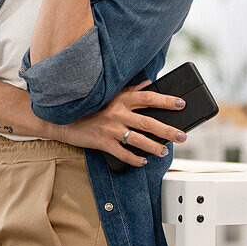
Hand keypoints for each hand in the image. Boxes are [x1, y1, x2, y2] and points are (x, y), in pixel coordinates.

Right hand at [52, 81, 188, 166]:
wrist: (64, 119)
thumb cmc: (88, 106)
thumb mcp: (109, 94)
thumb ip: (130, 90)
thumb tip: (148, 84)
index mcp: (120, 99)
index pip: (148, 98)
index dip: (166, 100)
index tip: (181, 104)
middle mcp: (117, 113)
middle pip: (148, 122)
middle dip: (168, 130)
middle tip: (182, 136)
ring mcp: (110, 128)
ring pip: (138, 139)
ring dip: (154, 147)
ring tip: (164, 151)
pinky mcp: (102, 142)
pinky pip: (122, 153)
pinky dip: (134, 159)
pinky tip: (142, 161)